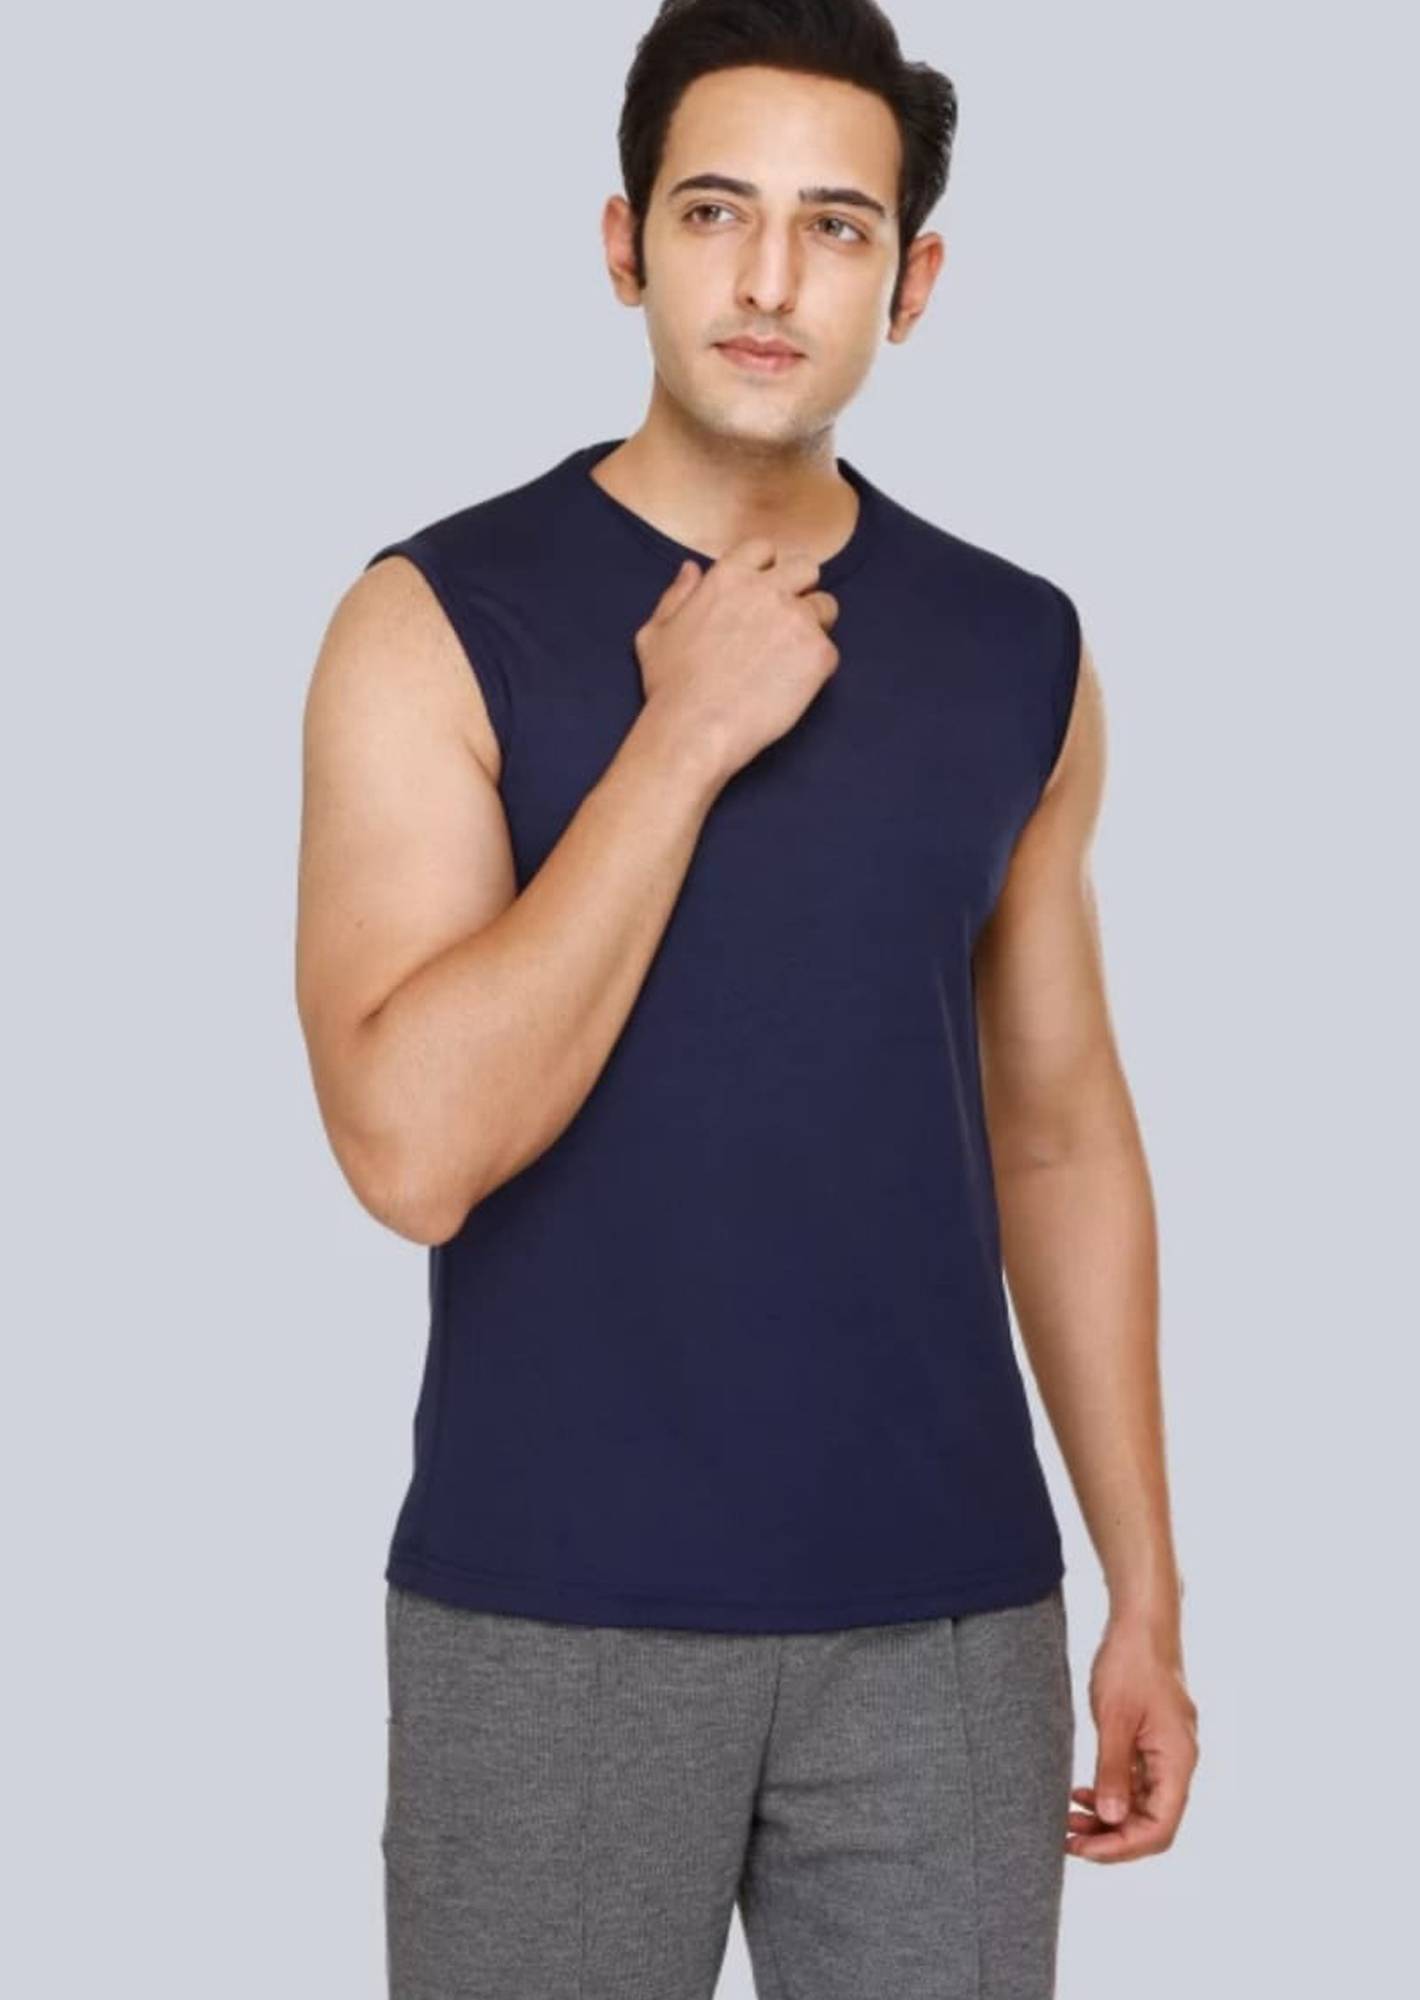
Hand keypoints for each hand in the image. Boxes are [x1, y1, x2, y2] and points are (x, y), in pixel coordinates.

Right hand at [634, 536, 839, 784]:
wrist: (696, 729)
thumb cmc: (671, 687)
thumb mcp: (656, 633)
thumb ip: (676, 595)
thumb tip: (691, 569)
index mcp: (729, 577)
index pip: (764, 549)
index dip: (766, 569)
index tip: (762, 593)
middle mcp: (768, 590)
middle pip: (806, 568)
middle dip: (800, 589)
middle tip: (784, 623)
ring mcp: (797, 620)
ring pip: (826, 607)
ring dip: (813, 625)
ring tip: (788, 658)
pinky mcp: (819, 654)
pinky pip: (830, 650)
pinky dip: (815, 666)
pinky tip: (789, 686)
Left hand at [1066, 1606, 1199, 1862]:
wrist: (1141, 1622)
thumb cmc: (1130, 1662)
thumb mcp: (1114, 1718)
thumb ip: (1114, 1771)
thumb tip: (1111, 1820)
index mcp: (1178, 1761)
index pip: (1159, 1829)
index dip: (1121, 1847)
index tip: (1082, 1850)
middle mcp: (1178, 1763)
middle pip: (1152, 1824)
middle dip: (1111, 1838)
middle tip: (1067, 1838)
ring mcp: (1167, 1753)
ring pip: (1142, 1805)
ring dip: (1108, 1818)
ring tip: (1068, 1820)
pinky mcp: (1153, 1742)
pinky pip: (1138, 1783)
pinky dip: (1112, 1793)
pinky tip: (1082, 1791)